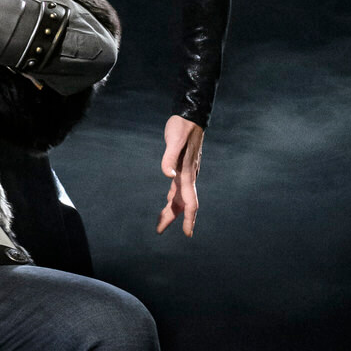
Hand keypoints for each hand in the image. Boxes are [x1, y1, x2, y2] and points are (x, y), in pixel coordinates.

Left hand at [157, 115, 203, 236]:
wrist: (190, 116)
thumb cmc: (182, 127)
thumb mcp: (174, 140)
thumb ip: (169, 158)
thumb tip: (168, 175)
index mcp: (187, 173)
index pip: (190, 201)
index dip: (190, 219)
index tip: (188, 234)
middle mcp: (188, 175)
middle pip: (183, 203)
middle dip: (172, 217)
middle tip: (159, 230)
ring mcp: (186, 172)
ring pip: (180, 197)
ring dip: (171, 210)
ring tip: (160, 222)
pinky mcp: (182, 167)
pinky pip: (178, 188)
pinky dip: (172, 198)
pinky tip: (167, 201)